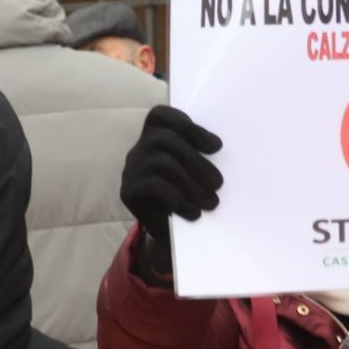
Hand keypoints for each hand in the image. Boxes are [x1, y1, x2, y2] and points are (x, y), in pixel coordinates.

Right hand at [121, 106, 223, 245]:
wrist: (171, 233)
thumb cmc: (188, 195)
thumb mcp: (196, 172)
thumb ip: (201, 156)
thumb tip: (220, 151)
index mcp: (154, 136)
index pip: (160, 116)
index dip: (189, 127)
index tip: (216, 146)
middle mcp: (139, 149)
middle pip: (165, 140)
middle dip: (197, 161)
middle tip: (218, 183)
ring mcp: (131, 170)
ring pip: (162, 163)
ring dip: (192, 184)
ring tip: (210, 201)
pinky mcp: (128, 192)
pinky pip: (154, 186)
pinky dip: (178, 198)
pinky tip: (191, 211)